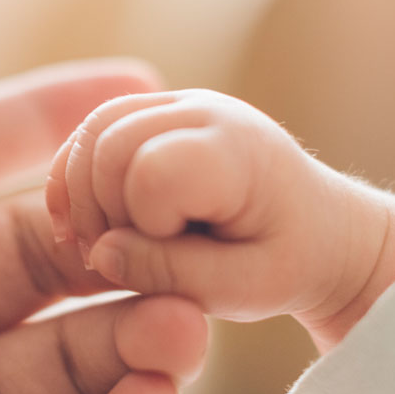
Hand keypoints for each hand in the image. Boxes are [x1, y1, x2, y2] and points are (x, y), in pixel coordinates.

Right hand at [46, 89, 394, 351]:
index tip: (169, 261)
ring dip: (81, 194)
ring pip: (92, 130)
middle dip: (99, 212)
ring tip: (104, 244)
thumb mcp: (244, 291)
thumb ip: (172, 275)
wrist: (319, 227)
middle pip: (108, 144)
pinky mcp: (155, 111)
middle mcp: (205, 110)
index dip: (142, 227)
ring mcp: (177, 102)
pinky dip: (76, 176)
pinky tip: (85, 221)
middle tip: (118, 262)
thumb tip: (101, 254)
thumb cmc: (289, 262)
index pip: (150, 174)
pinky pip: (92, 129)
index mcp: (236, 153)